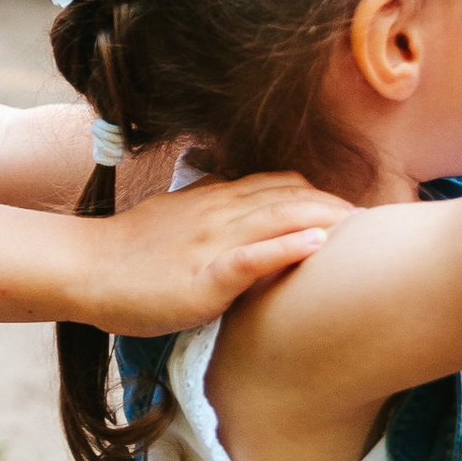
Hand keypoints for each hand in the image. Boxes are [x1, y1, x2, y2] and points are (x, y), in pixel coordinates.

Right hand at [78, 172, 352, 331]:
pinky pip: (252, 257)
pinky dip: (286, 249)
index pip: (279, 184)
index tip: (348, 207)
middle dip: (335, 205)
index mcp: (214, 200)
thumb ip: (208, 212)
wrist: (85, 269)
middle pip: (291, 197)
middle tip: (375, 219)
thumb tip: (238, 209)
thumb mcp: (174, 219)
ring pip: (279, 219)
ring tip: (362, 226)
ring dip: (326, 219)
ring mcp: (212, 242)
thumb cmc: (126, 252)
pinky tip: (316, 247)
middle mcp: (219, 212)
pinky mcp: (204, 276)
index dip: (318, 193)